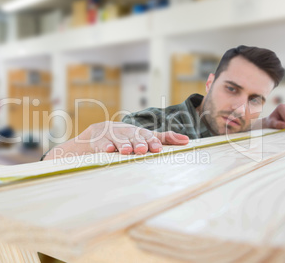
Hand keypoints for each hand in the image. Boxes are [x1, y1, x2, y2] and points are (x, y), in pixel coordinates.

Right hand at [44, 122, 188, 159]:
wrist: (98, 134)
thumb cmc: (127, 137)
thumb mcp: (144, 136)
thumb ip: (165, 138)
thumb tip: (187, 141)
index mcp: (138, 132)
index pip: (147, 135)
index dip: (152, 141)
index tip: (157, 149)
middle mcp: (125, 132)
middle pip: (133, 137)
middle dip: (138, 143)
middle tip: (143, 150)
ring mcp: (111, 136)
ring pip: (118, 140)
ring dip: (123, 145)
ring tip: (127, 151)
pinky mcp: (98, 142)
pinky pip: (101, 144)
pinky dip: (105, 146)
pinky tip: (108, 150)